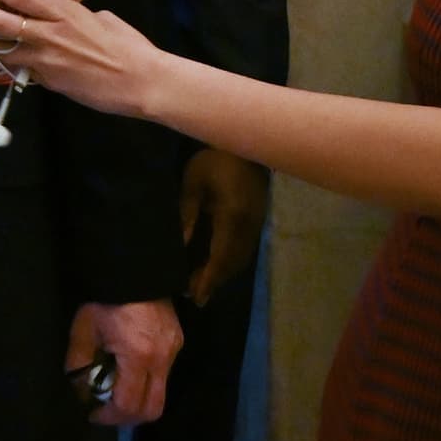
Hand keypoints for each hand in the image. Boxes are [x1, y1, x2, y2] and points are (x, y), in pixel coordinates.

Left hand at [0, 0, 168, 119]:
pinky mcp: (47, 82)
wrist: (141, 82)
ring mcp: (46, 61)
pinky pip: (16, 71)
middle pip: (1, 21)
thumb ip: (78, 18)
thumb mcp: (104, 20)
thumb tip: (65, 21)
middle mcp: (50, 34)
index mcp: (66, 13)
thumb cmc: (131, 47)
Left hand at [66, 299, 181, 428]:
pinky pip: (164, 375)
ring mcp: (174, 351)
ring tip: (115, 388)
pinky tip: (128, 369)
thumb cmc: (105, 299)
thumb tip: (81, 390)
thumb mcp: (83, 330)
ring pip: (161, 393)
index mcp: (138, 356)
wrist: (135, 268)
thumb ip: (78, 364)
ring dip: (138, 399)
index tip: (93, 414)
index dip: (110, 417)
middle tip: (107, 411)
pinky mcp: (177, 342)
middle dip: (128, 417)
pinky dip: (145, 382)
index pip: (129, 405)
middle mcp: (162, 359)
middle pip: (153, 409)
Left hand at [178, 149, 267, 308]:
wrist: (245, 143)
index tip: (196, 297)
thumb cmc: (214, 159)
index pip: (221, 256)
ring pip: (241, 259)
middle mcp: (248, 226)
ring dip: (223, 274)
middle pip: (233, 263)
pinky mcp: (258, 220)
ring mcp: (257, 224)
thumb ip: (187, 214)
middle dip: (214, 282)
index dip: (209, 279)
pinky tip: (217, 265)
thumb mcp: (193, 182)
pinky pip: (245, 249)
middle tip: (194, 296)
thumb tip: (182, 245)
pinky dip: (231, 263)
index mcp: (232, 216)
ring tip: (201, 285)